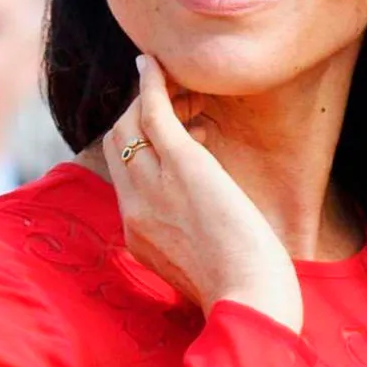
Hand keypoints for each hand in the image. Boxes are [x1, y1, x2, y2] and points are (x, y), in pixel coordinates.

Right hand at [102, 54, 303, 332]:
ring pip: (129, 124)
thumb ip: (188, 247)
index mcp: (137, 236)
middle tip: (179, 104)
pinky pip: (152, 111)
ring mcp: (152, 186)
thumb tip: (202, 232)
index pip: (123, 178)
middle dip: (137, 117)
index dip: (143, 148)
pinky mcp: (182, 165)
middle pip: (117, 145)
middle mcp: (134, 208)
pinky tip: (155, 62)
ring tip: (182, 88)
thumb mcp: (199, 271)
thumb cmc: (242, 293)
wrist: (250, 303)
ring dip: (149, 98)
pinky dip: (151, 83)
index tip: (180, 134)